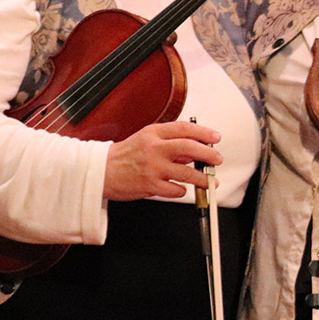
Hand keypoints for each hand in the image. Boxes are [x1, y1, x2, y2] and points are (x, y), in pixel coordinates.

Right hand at [104, 120, 219, 200]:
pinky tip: (182, 189)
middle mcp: (154, 148)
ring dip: (203, 178)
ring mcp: (152, 168)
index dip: (204, 133)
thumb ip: (170, 143)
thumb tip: (195, 149)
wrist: (101, 171)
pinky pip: (176, 190)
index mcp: (153, 133)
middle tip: (217, 160)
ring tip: (210, 181)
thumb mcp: (146, 140)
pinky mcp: (150, 185)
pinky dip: (182, 191)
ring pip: (187, 173)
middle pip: (190, 148)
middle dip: (209, 155)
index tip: (216, 138)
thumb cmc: (126, 155)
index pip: (184, 128)